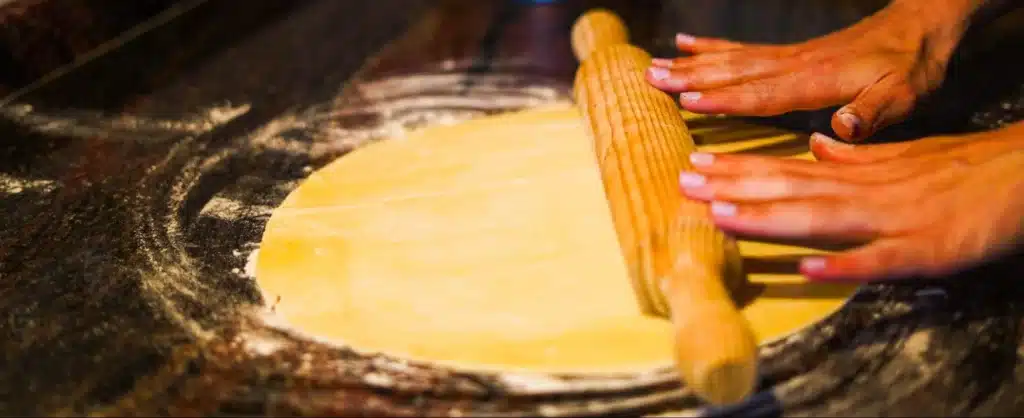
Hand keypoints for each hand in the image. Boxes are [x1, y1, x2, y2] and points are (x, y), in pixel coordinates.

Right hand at [645, 0, 980, 141]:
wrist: (921, 25)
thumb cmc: (913, 65)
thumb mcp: (904, 94)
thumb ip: (873, 112)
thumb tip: (843, 128)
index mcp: (817, 80)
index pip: (763, 92)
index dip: (726, 98)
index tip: (688, 99)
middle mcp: (794, 65)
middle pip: (734, 72)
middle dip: (691, 77)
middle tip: (652, 79)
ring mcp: (789, 56)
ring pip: (731, 60)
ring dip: (692, 64)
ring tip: (655, 67)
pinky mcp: (790, 53)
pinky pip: (743, 49)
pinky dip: (712, 47)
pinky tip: (687, 44)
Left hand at [677, 126, 1023, 281]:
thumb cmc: (962, 169)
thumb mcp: (904, 157)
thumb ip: (856, 157)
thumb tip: (813, 147)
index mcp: (859, 175)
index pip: (788, 170)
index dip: (740, 169)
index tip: (696, 165)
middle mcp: (866, 193)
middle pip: (791, 191)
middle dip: (735, 189)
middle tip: (685, 184)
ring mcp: (893, 221)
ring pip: (822, 219)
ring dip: (771, 218)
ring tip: (723, 216)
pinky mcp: (925, 250)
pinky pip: (879, 262)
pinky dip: (844, 265)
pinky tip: (808, 269)